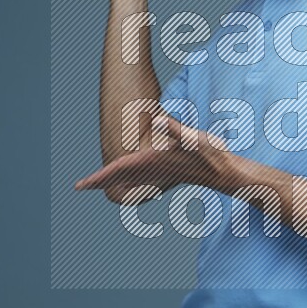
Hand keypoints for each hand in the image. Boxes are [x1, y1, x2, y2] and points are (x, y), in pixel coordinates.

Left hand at [74, 113, 227, 200]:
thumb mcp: (194, 139)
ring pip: (131, 178)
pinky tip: (129, 179)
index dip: (99, 177)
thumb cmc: (211, 156)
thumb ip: (176, 130)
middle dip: (102, 181)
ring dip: (114, 180)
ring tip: (98, 182)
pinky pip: (142, 178)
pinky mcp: (168, 172)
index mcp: (153, 162)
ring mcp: (160, 173)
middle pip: (121, 177)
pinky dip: (130, 179)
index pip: (120, 170)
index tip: (81, 185)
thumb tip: (159, 120)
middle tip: (81, 186)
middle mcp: (153, 170)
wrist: (225, 173)